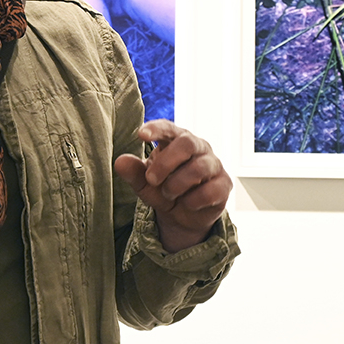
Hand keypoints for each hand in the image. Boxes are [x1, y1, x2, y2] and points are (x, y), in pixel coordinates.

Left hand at [114, 120, 230, 252]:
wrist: (183, 215)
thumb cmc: (163, 190)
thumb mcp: (145, 184)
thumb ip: (134, 172)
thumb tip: (120, 162)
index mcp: (175, 140)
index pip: (168, 127)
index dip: (156, 129)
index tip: (141, 135)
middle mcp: (197, 147)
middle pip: (186, 143)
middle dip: (166, 163)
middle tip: (152, 180)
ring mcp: (213, 164)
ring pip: (199, 168)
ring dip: (177, 185)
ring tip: (168, 194)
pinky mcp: (224, 184)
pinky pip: (210, 190)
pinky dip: (192, 200)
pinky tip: (187, 203)